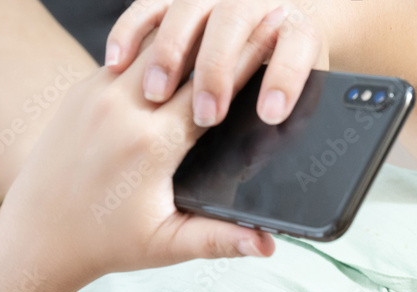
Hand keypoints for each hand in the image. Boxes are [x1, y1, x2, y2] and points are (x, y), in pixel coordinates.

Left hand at [0, 4, 330, 291]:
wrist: (37, 236)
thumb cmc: (105, 243)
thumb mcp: (167, 246)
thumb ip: (221, 241)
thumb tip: (269, 247)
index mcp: (149, 146)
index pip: (211, 91)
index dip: (248, 65)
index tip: (277, 45)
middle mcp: (121, 109)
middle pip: (186, 57)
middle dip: (227, 42)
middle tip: (262, 24)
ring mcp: (96, 94)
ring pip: (153, 46)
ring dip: (191, 39)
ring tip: (225, 32)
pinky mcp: (82, 91)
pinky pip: (127, 55)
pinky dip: (158, 49)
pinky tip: (184, 47)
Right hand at [105, 0, 329, 127]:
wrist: (282, 19)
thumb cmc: (289, 64)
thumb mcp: (299, 81)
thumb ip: (292, 105)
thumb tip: (275, 151)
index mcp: (299, 29)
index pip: (295, 47)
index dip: (285, 78)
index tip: (271, 114)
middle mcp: (256, 3)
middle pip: (232, 23)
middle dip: (217, 70)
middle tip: (208, 114)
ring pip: (186, 11)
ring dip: (171, 53)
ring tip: (158, 94)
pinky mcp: (177, 1)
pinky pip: (148, 7)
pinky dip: (131, 31)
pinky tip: (117, 64)